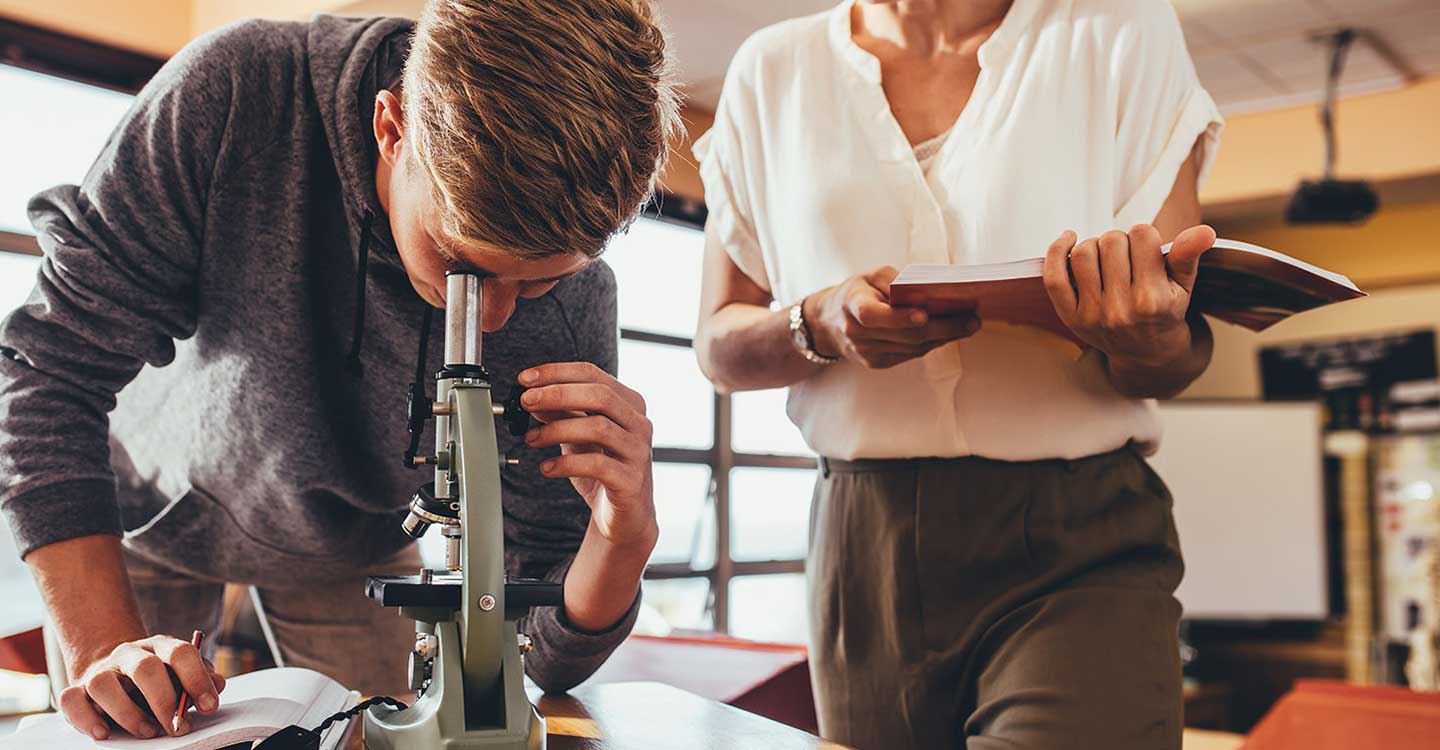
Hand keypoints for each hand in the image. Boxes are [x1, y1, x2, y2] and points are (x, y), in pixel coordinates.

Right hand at [60, 634, 225, 739]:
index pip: (181, 653)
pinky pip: (70, 699)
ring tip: (146, 731)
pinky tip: (103, 733)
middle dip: (164, 701)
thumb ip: (200, 679)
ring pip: (103, 684)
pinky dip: (85, 719)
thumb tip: (218, 685)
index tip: (209, 706)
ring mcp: (101, 670)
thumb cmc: (158, 679)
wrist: (116, 669)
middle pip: (145, 668)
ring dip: (127, 712)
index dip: (197, 679)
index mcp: (160, 646)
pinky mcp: (77, 689)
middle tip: (177, 728)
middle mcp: (129, 654)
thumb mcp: (182, 675)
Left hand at [518, 362, 657, 550]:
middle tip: (526, 401)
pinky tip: (547, 468)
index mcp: (629, 404)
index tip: (525, 378)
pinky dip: (566, 463)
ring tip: (531, 438)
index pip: (592, 374)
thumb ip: (561, 414)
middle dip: (557, 394)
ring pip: (598, 427)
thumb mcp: (578, 437)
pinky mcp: (631, 481)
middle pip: (600, 395)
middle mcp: (639, 424)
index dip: (556, 372)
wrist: (625, 515)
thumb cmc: (604, 470)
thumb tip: (533, 396)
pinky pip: (597, 464)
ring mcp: (638, 452)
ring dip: (557, 429)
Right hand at [808, 266, 980, 368]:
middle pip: (905, 335)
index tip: (925, 314)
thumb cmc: (857, 293)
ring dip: (944, 337)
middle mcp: (857, 334)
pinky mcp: (878, 364)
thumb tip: (928, 292)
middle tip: (971, 320)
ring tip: (969, 324)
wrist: (829, 324)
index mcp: (851, 306)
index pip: (872, 315)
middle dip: (942, 328)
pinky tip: (950, 333)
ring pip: (913, 348)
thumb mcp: (869, 276)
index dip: (898, 317)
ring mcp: (867, 353)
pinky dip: (933, 343)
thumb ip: (895, 281)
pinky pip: (911, 354)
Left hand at [1041, 224, 1215, 367]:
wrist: (1146, 356)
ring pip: (1084, 253)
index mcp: (1153, 300)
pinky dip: (1057, 252)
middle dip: (1121, 240)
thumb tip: (1204, 231)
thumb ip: (1189, 256)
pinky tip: (1069, 240)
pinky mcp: (1070, 317)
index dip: (1145, 235)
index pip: (1143, 236)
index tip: (1147, 248)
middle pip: (1111, 241)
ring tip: (1106, 256)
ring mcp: (1093, 315)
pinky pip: (1054, 276)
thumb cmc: (1165, 312)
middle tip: (1127, 255)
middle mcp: (1121, 309)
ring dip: (1095, 246)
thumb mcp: (1183, 287)